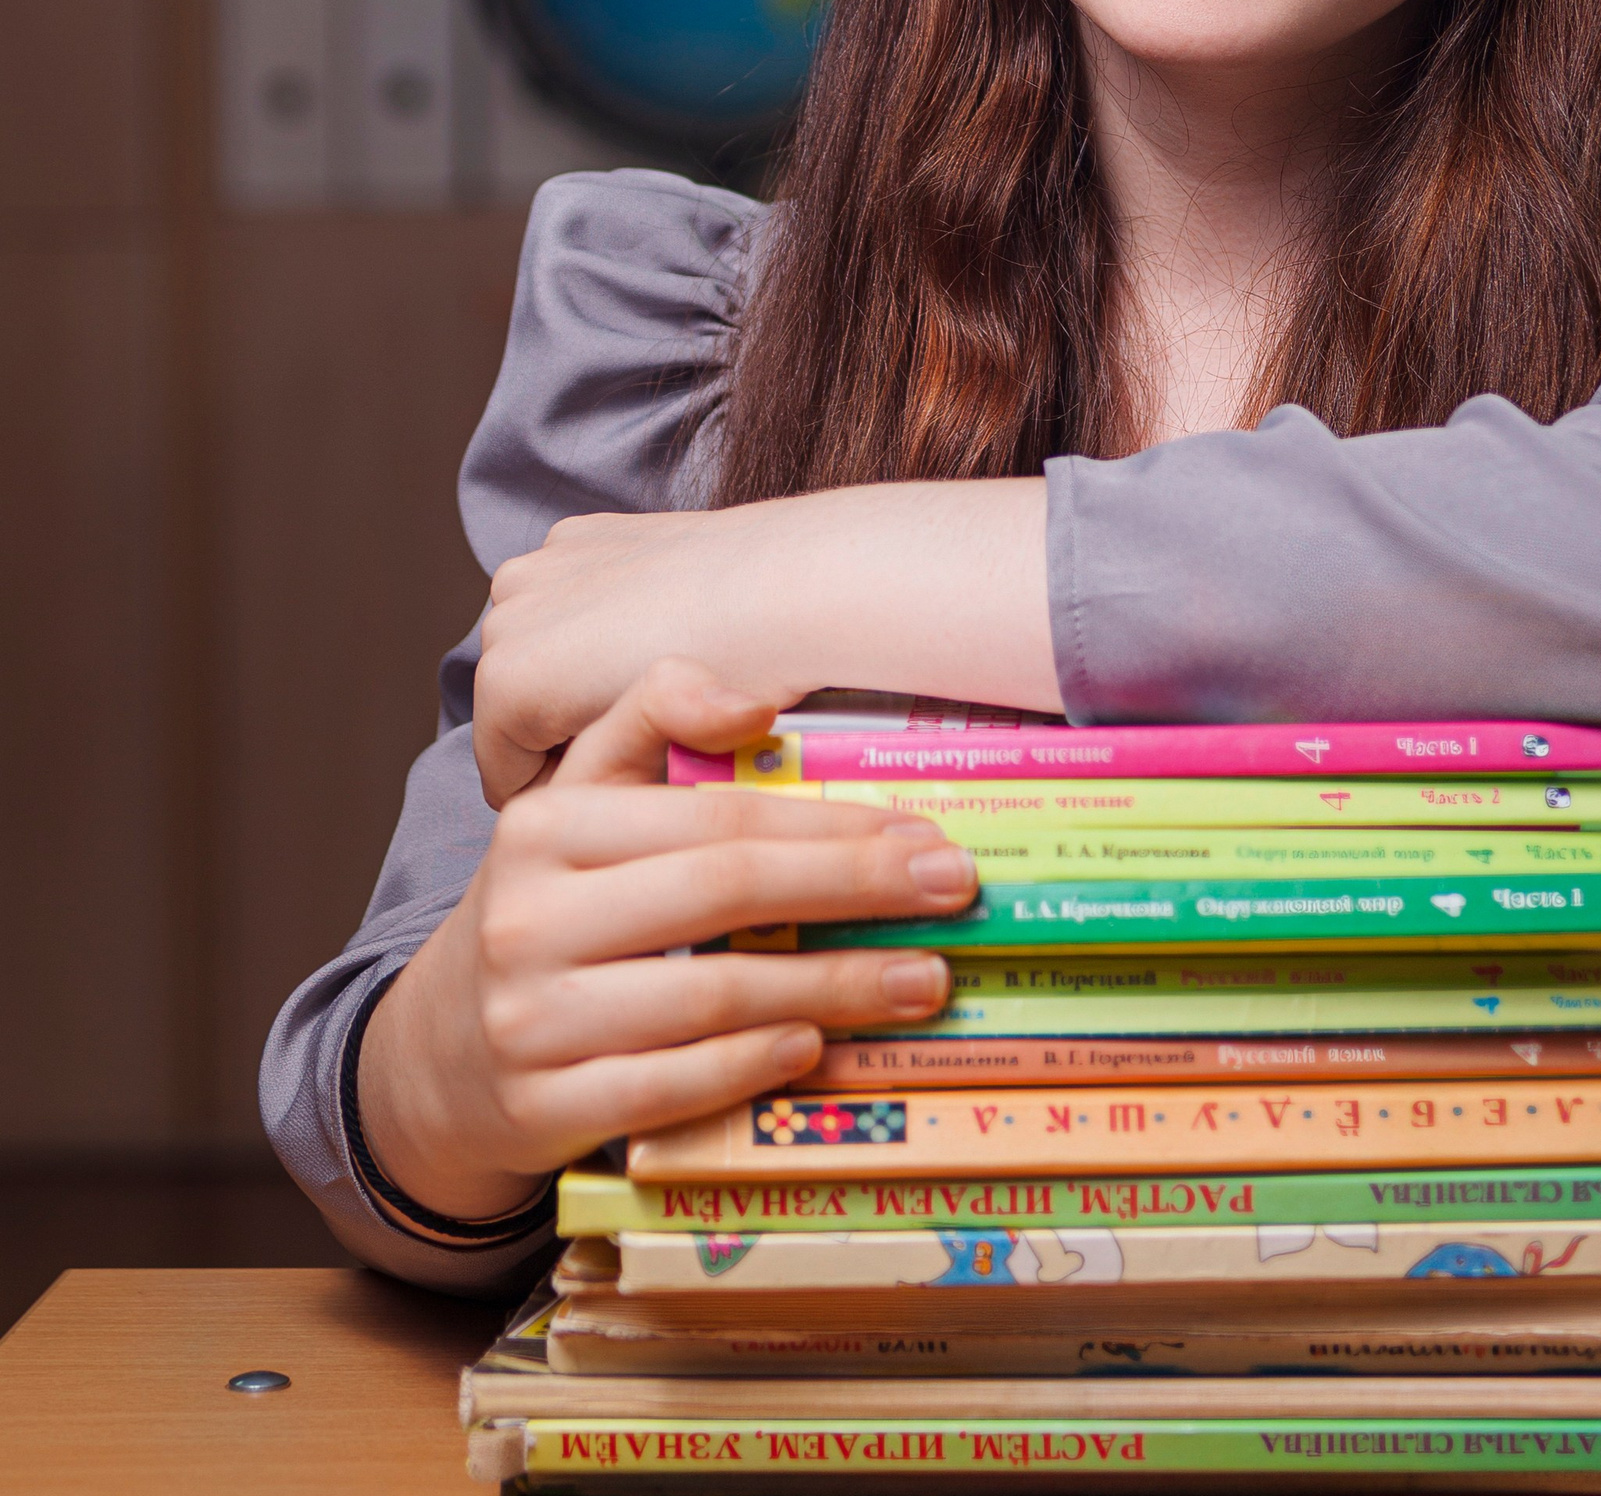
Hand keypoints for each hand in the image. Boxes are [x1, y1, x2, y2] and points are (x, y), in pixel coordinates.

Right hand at [355, 657, 979, 1229]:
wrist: (439, 1053)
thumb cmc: (552, 906)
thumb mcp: (582, 800)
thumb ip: (655, 716)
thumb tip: (756, 698)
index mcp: (548, 827)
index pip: (716, 819)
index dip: (830, 825)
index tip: (926, 832)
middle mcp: (529, 919)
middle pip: (723, 895)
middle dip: (855, 890)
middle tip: (951, 893)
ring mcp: (530, 1022)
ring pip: (709, 997)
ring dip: (833, 988)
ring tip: (922, 979)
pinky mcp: (541, 1110)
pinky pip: (668, 1087)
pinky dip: (752, 1065)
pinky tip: (818, 1047)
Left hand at [472, 479, 1057, 806]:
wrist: (802, 593)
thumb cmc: (788, 600)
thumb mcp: (720, 597)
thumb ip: (683, 622)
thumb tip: (706, 661)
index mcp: (579, 546)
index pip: (560, 657)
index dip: (604, 709)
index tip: (666, 737)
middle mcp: (531, 576)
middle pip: (533, 699)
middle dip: (581, 736)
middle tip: (660, 766)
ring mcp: (511, 625)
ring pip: (524, 738)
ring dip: (577, 764)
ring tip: (650, 780)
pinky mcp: (508, 680)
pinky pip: (514, 775)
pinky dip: (565, 796)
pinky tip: (629, 792)